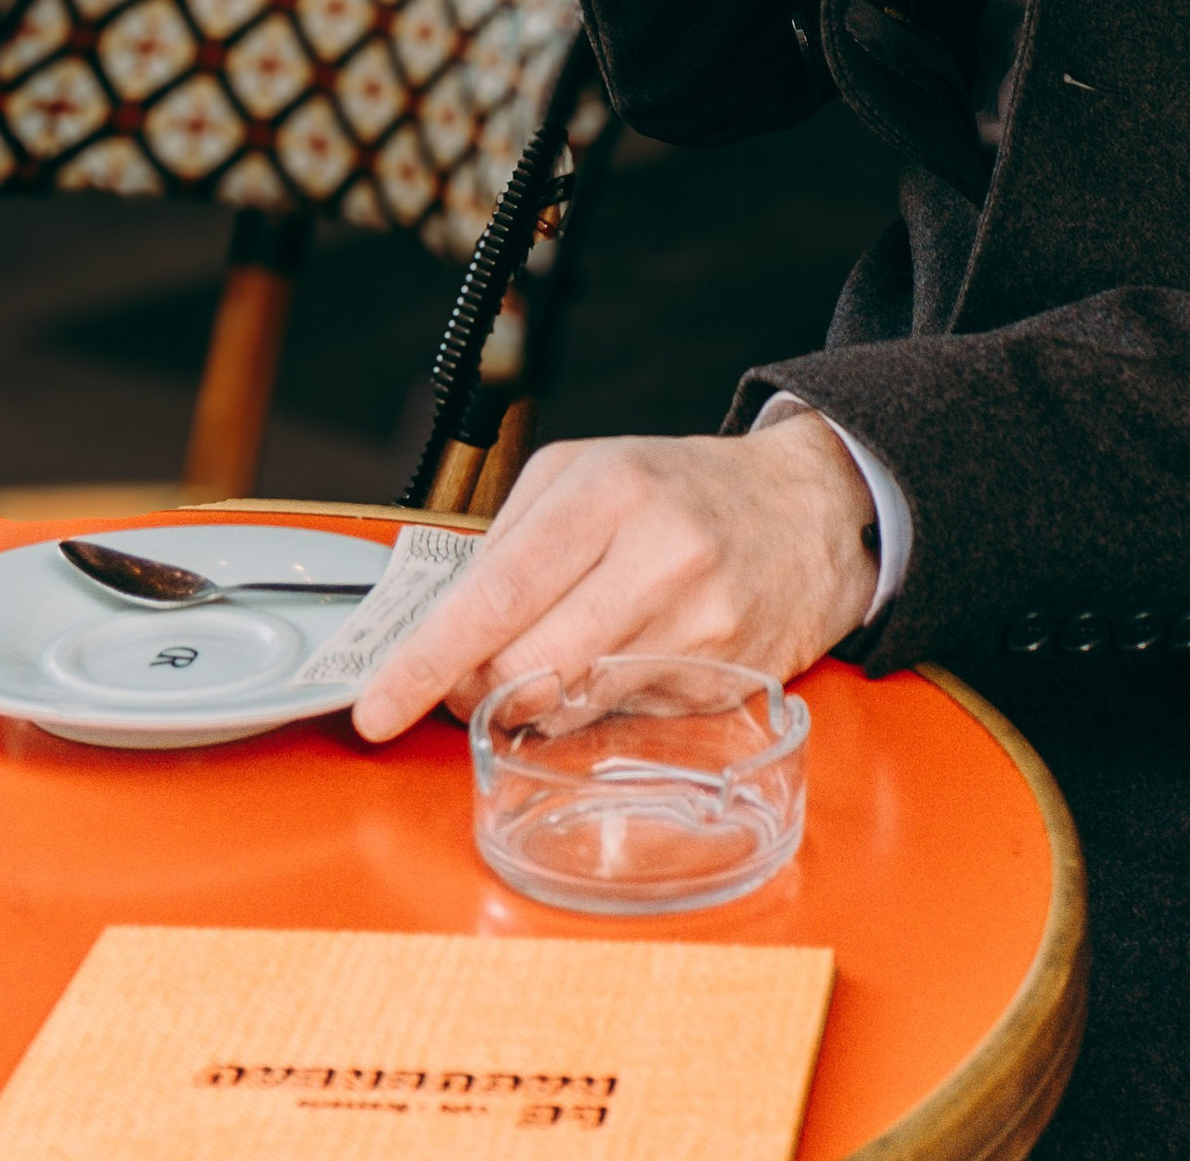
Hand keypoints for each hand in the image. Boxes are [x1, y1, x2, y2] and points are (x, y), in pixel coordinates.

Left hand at [349, 421, 877, 742]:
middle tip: (460, 681)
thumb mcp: (591, 469)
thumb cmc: (683, 488)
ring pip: (570, 705)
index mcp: (611, 491)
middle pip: (527, 666)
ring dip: (529, 701)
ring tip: (540, 661)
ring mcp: (698, 628)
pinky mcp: (723, 685)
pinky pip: (621, 721)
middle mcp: (659, 558)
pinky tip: (616, 659)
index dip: (428, 658)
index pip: (498, 593)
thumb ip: (510, 536)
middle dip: (473, 689)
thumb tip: (443, 623)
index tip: (378, 704)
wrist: (811, 510)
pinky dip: (594, 704)